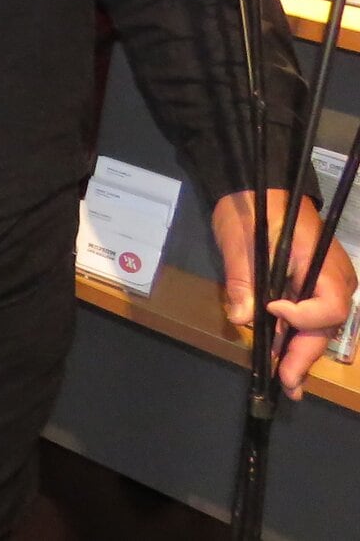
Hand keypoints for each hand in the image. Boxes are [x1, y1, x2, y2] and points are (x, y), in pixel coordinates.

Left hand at [212, 189, 358, 397]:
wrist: (256, 187)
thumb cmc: (252, 208)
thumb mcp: (241, 240)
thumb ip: (243, 279)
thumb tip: (240, 318)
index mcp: (320, 262)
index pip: (328, 303)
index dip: (304, 316)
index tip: (272, 310)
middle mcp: (331, 277)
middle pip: (324, 323)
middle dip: (305, 354)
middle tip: (288, 384)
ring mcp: (323, 282)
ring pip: (318, 325)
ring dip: (301, 352)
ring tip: (289, 384)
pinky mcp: (310, 286)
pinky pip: (309, 316)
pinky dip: (295, 336)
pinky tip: (284, 361)